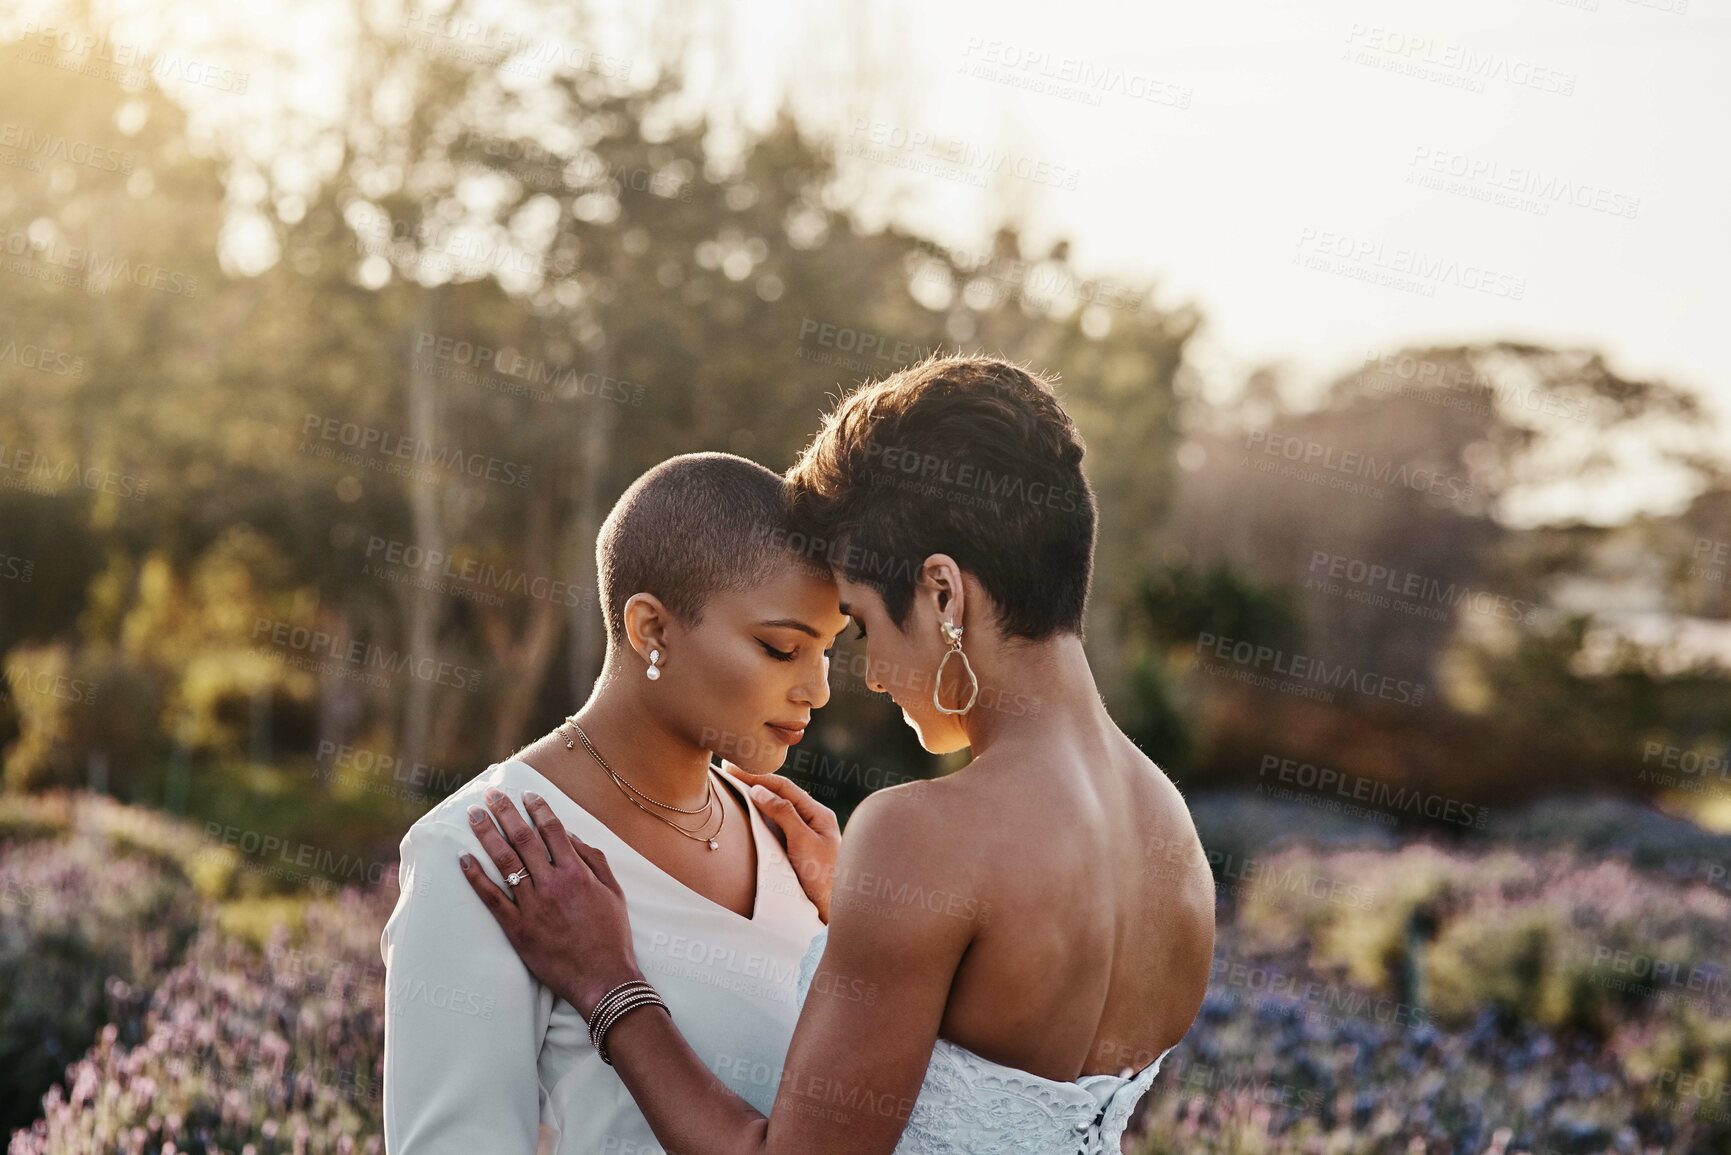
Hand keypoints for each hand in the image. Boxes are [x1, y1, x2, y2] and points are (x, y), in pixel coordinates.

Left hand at [460, 787, 643, 1016]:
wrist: (603, 979)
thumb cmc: (611, 936)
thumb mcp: (613, 892)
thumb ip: (594, 860)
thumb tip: (571, 836)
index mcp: (576, 873)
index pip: (552, 830)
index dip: (538, 808)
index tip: (526, 794)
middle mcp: (552, 884)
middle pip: (523, 839)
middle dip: (505, 813)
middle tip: (490, 795)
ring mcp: (532, 906)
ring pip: (504, 862)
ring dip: (487, 835)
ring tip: (473, 816)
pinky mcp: (517, 929)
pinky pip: (492, 898)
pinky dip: (476, 877)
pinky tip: (464, 859)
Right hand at [723, 763, 839, 922]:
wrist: (835, 912)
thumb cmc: (824, 878)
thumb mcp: (803, 843)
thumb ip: (783, 814)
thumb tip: (759, 790)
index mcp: (818, 814)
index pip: (784, 787)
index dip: (757, 776)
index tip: (733, 768)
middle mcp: (813, 821)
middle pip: (780, 795)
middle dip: (755, 783)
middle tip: (728, 773)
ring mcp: (806, 836)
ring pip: (777, 811)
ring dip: (757, 800)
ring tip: (733, 789)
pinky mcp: (798, 852)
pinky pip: (777, 828)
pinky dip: (760, 818)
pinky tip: (748, 818)